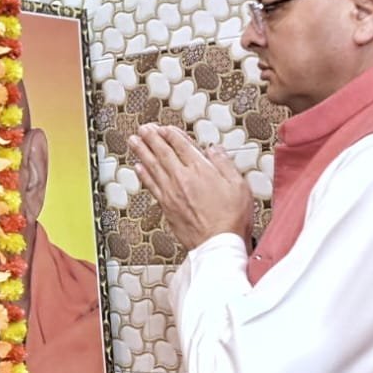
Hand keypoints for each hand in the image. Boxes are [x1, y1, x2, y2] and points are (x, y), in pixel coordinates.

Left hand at [128, 123, 252, 250]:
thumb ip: (224, 164)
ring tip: (134, 141)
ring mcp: (171, 193)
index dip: (171, 134)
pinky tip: (138, 167)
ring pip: (152, 166)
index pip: (182, 145)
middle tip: (143, 129)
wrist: (218, 244)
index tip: (164, 128)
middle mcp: (182, 179)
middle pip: (163, 153)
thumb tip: (214, 150)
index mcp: (201, 170)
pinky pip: (151, 186)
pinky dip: (143, 174)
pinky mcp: (166, 207)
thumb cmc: (231, 219)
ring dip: (142, 152)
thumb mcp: (238, 185)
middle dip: (152, 138)